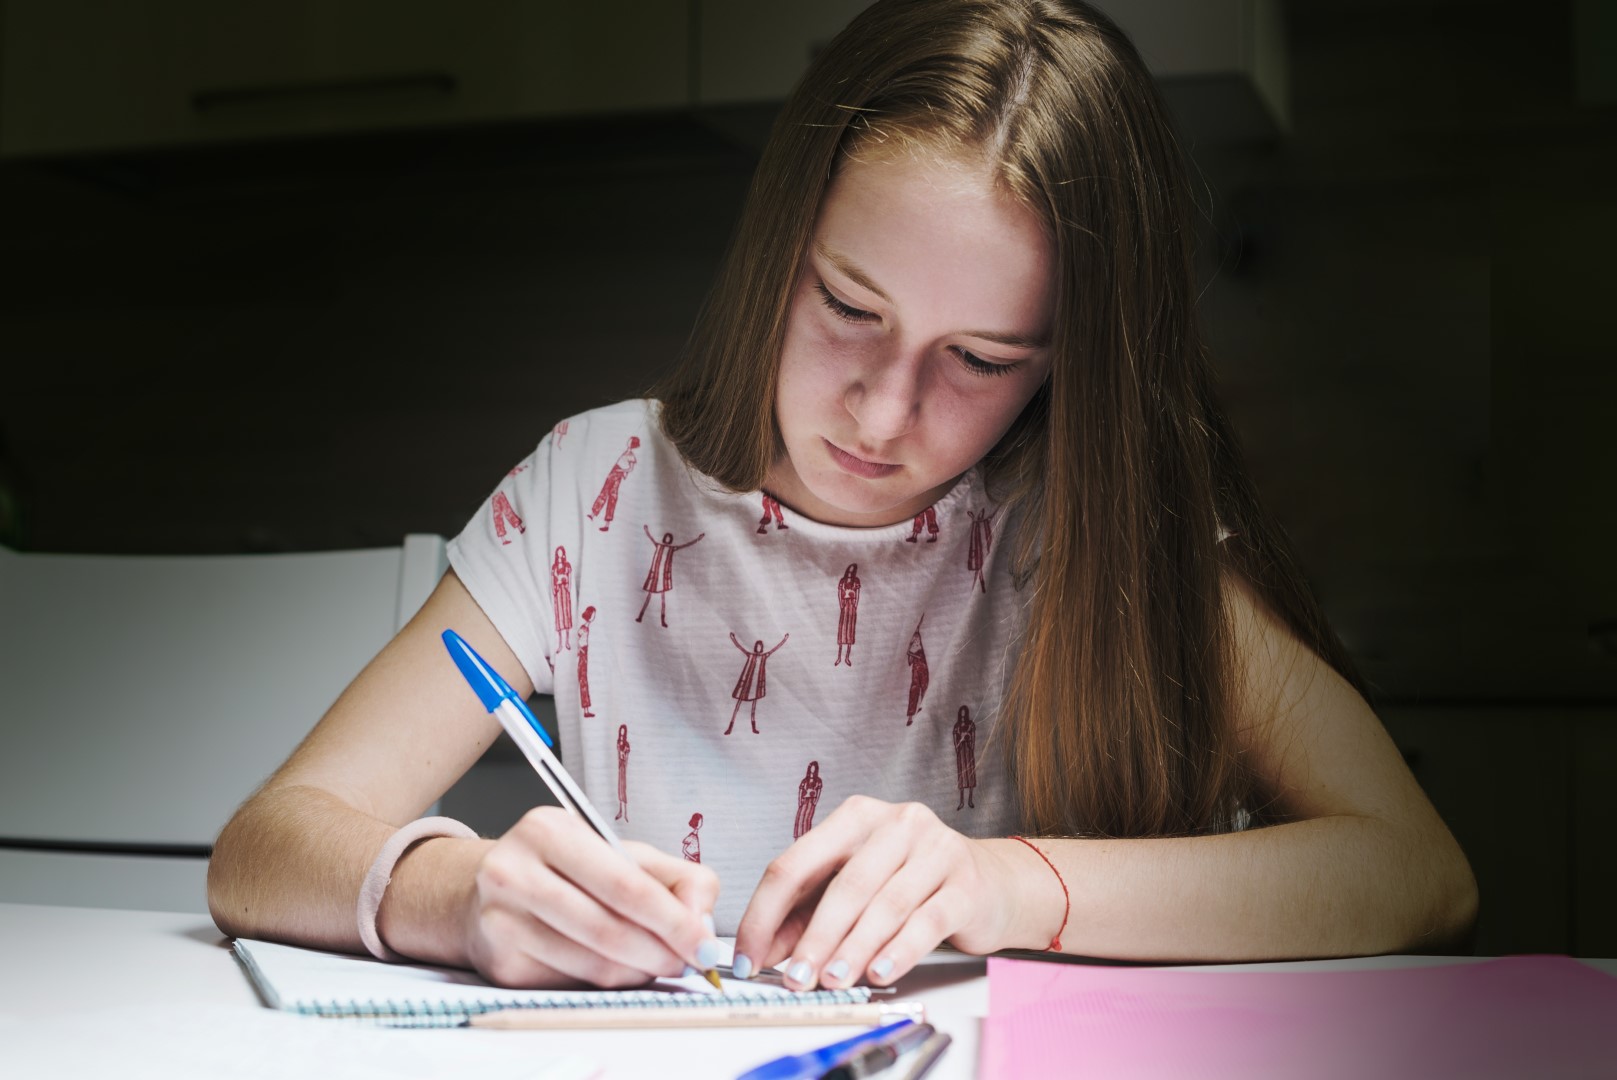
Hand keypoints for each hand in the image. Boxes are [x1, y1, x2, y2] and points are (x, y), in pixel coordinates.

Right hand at [463, 806, 720, 987]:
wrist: (491, 890)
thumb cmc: (570, 871)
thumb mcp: (625, 855)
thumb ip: (679, 879)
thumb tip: (701, 925)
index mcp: (549, 831)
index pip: (625, 885)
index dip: (673, 921)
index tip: (704, 945)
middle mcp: (514, 871)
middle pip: (607, 929)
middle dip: (660, 953)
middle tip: (688, 962)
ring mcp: (500, 920)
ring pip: (591, 964)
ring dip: (638, 973)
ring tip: (655, 963)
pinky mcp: (501, 963)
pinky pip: (571, 984)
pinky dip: (606, 983)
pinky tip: (616, 968)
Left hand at [731, 796, 1016, 990]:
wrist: (990, 883)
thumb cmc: (910, 884)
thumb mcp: (853, 890)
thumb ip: (807, 916)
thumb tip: (763, 954)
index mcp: (855, 818)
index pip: (796, 863)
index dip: (766, 913)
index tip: (749, 957)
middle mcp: (896, 823)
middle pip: (844, 884)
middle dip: (814, 937)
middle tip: (795, 978)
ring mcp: (935, 849)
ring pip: (885, 904)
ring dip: (853, 949)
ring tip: (832, 981)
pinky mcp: (965, 884)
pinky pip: (927, 921)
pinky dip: (899, 951)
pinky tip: (880, 973)